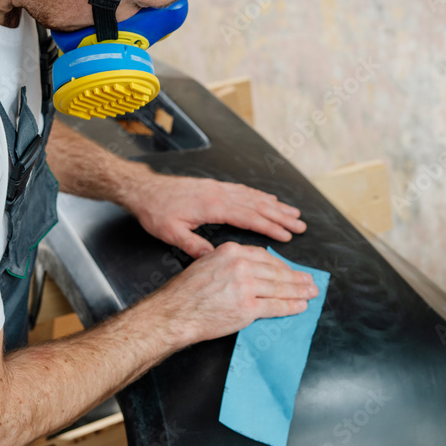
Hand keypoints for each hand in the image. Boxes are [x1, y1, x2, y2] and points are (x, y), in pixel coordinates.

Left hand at [121, 171, 306, 256]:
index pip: (249, 217)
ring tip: (293, 212)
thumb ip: (194, 246)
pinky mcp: (214, 186)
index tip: (288, 235)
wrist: (145, 189)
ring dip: (275, 204)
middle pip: (257, 205)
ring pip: (253, 196)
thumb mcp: (171, 233)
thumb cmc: (156, 212)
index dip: (270, 226)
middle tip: (301, 225)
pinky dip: (259, 195)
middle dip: (281, 216)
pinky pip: (243, 190)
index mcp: (212, 206)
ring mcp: (218, 188)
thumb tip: (216, 259)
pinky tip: (268, 200)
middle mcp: (219, 194)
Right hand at [149, 242, 319, 345]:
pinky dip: (291, 306)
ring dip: (298, 291)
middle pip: (275, 271)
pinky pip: (275, 306)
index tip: (290, 270)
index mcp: (231, 251)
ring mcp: (245, 286)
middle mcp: (240, 265)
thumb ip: (228, 263)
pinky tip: (300, 306)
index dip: (281, 265)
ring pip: (279, 287)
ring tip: (310, 293)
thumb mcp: (206, 264)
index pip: (264, 256)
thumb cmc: (185, 292)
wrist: (174, 313)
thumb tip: (249, 269)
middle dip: (296, 277)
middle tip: (309, 281)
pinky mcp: (247, 307)